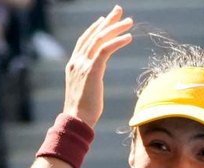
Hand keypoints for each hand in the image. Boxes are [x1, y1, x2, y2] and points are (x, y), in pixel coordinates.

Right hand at [63, 5, 132, 127]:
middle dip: (107, 21)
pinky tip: (128, 37)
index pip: (84, 41)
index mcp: (73, 65)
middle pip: (92, 35)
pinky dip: (117, 41)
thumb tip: (94, 81)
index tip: (105, 20)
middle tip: (119, 11)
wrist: (76, 120)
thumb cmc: (83, 112)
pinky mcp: (92, 70)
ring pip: (100, 39)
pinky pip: (106, 50)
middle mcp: (76, 61)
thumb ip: (88, 80)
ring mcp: (82, 65)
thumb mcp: (85, 91)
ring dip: (116, 28)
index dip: (95, 29)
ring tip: (129, 22)